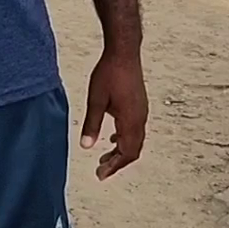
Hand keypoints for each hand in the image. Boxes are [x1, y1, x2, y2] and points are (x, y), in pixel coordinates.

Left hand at [80, 52, 147, 179]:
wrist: (124, 53)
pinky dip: (124, 139)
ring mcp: (142, 112)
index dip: (115, 166)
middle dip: (117, 162)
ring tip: (104, 158)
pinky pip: (135, 130)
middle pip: (133, 150)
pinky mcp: (140, 105)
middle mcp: (140, 119)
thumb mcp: (95, 100)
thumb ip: (92, 124)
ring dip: (121, 151)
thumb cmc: (109, 73)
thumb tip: (86, 146)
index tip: (101, 175)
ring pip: (135, 140)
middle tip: (101, 170)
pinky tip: (112, 139)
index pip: (127, 153)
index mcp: (131, 120)